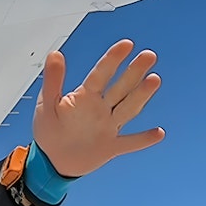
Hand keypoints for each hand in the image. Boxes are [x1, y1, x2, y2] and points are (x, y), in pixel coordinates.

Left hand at [32, 39, 164, 176]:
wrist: (51, 161)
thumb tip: (55, 53)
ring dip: (141, 95)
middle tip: (149, 55)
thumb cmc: (49, 130)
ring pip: (128, 109)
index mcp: (85, 97)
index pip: (101, 74)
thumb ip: (52, 80)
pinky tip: (159, 133)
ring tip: (154, 79)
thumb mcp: (47, 104)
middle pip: (121, 87)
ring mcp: (108, 127)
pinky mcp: (111, 147)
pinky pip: (130, 143)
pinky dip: (143, 139)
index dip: (113, 59)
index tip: (127, 44)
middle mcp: (101, 109)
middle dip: (134, 72)